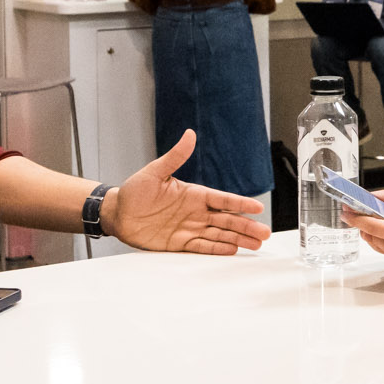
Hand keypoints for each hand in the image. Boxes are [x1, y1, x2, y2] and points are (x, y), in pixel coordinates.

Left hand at [106, 130, 268, 253]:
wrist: (118, 214)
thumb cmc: (135, 191)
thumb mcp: (155, 171)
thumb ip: (175, 156)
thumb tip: (189, 135)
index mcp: (194, 194)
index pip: (223, 199)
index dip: (240, 204)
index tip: (257, 207)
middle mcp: (196, 212)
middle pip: (227, 220)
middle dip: (246, 226)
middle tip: (264, 233)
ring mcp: (189, 228)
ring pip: (219, 234)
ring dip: (238, 239)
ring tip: (256, 244)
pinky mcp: (180, 243)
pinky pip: (202, 246)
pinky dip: (217, 248)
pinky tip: (233, 249)